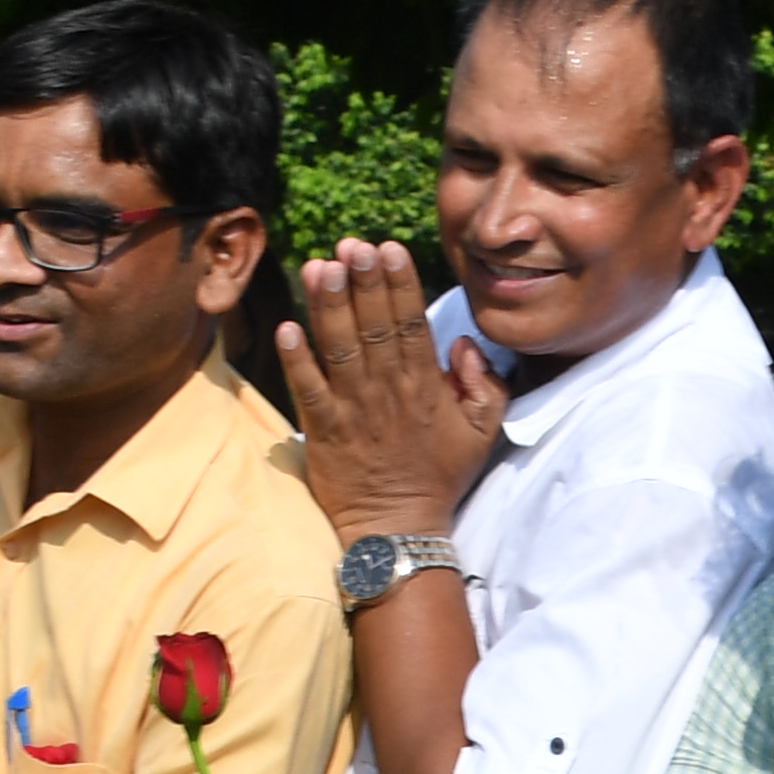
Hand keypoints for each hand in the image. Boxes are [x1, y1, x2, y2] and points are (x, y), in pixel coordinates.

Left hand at [278, 240, 507, 541]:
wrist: (400, 528)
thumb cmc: (439, 476)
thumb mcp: (481, 431)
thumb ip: (486, 384)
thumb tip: (464, 343)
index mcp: (426, 386)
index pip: (410, 324)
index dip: (399, 284)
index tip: (388, 249)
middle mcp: (388, 391)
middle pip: (373, 326)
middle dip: (363, 282)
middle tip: (353, 245)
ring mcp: (353, 410)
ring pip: (340, 348)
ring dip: (329, 306)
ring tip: (321, 266)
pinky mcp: (323, 431)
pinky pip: (308, 390)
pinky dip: (296, 360)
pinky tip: (288, 327)